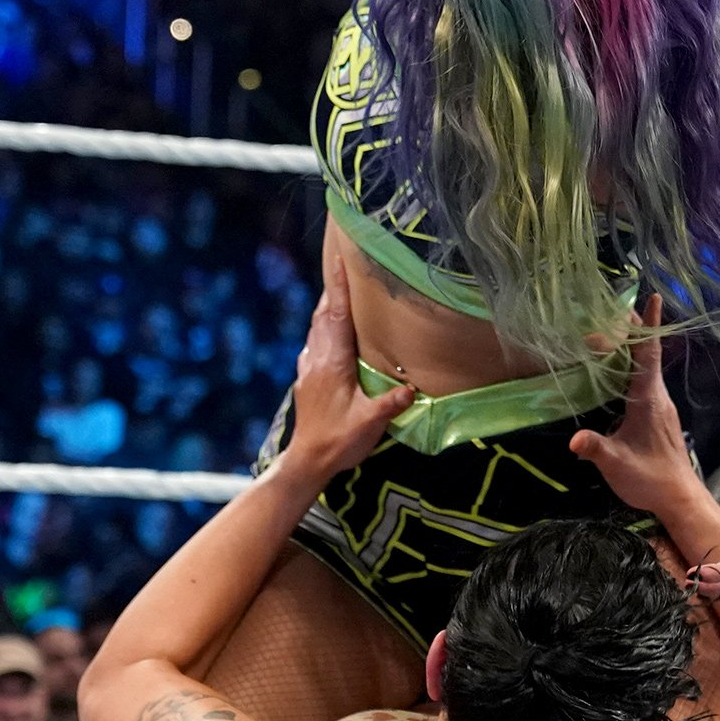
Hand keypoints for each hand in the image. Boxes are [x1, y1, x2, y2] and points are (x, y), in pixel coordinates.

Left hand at [284, 256, 414, 477]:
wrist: (307, 461)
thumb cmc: (338, 441)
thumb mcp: (370, 423)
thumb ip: (391, 403)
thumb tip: (413, 387)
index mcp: (333, 362)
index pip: (336, 316)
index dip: (339, 287)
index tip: (338, 259)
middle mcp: (317, 359)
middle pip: (323, 315)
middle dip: (333, 289)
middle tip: (340, 265)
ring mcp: (308, 368)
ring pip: (315, 327)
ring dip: (326, 307)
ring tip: (338, 291)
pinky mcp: (306, 379)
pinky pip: (314, 342)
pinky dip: (322, 327)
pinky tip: (327, 332)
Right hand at [569, 297, 698, 514]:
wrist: (679, 498)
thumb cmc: (650, 479)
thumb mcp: (617, 464)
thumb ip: (596, 449)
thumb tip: (573, 440)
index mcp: (649, 398)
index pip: (649, 354)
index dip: (649, 326)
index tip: (652, 297)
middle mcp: (657, 395)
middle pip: (646, 353)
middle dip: (631, 328)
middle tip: (610, 305)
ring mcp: (659, 405)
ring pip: (644, 366)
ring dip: (629, 347)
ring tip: (606, 330)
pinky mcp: (657, 415)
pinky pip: (643, 380)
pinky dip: (629, 365)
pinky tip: (613, 369)